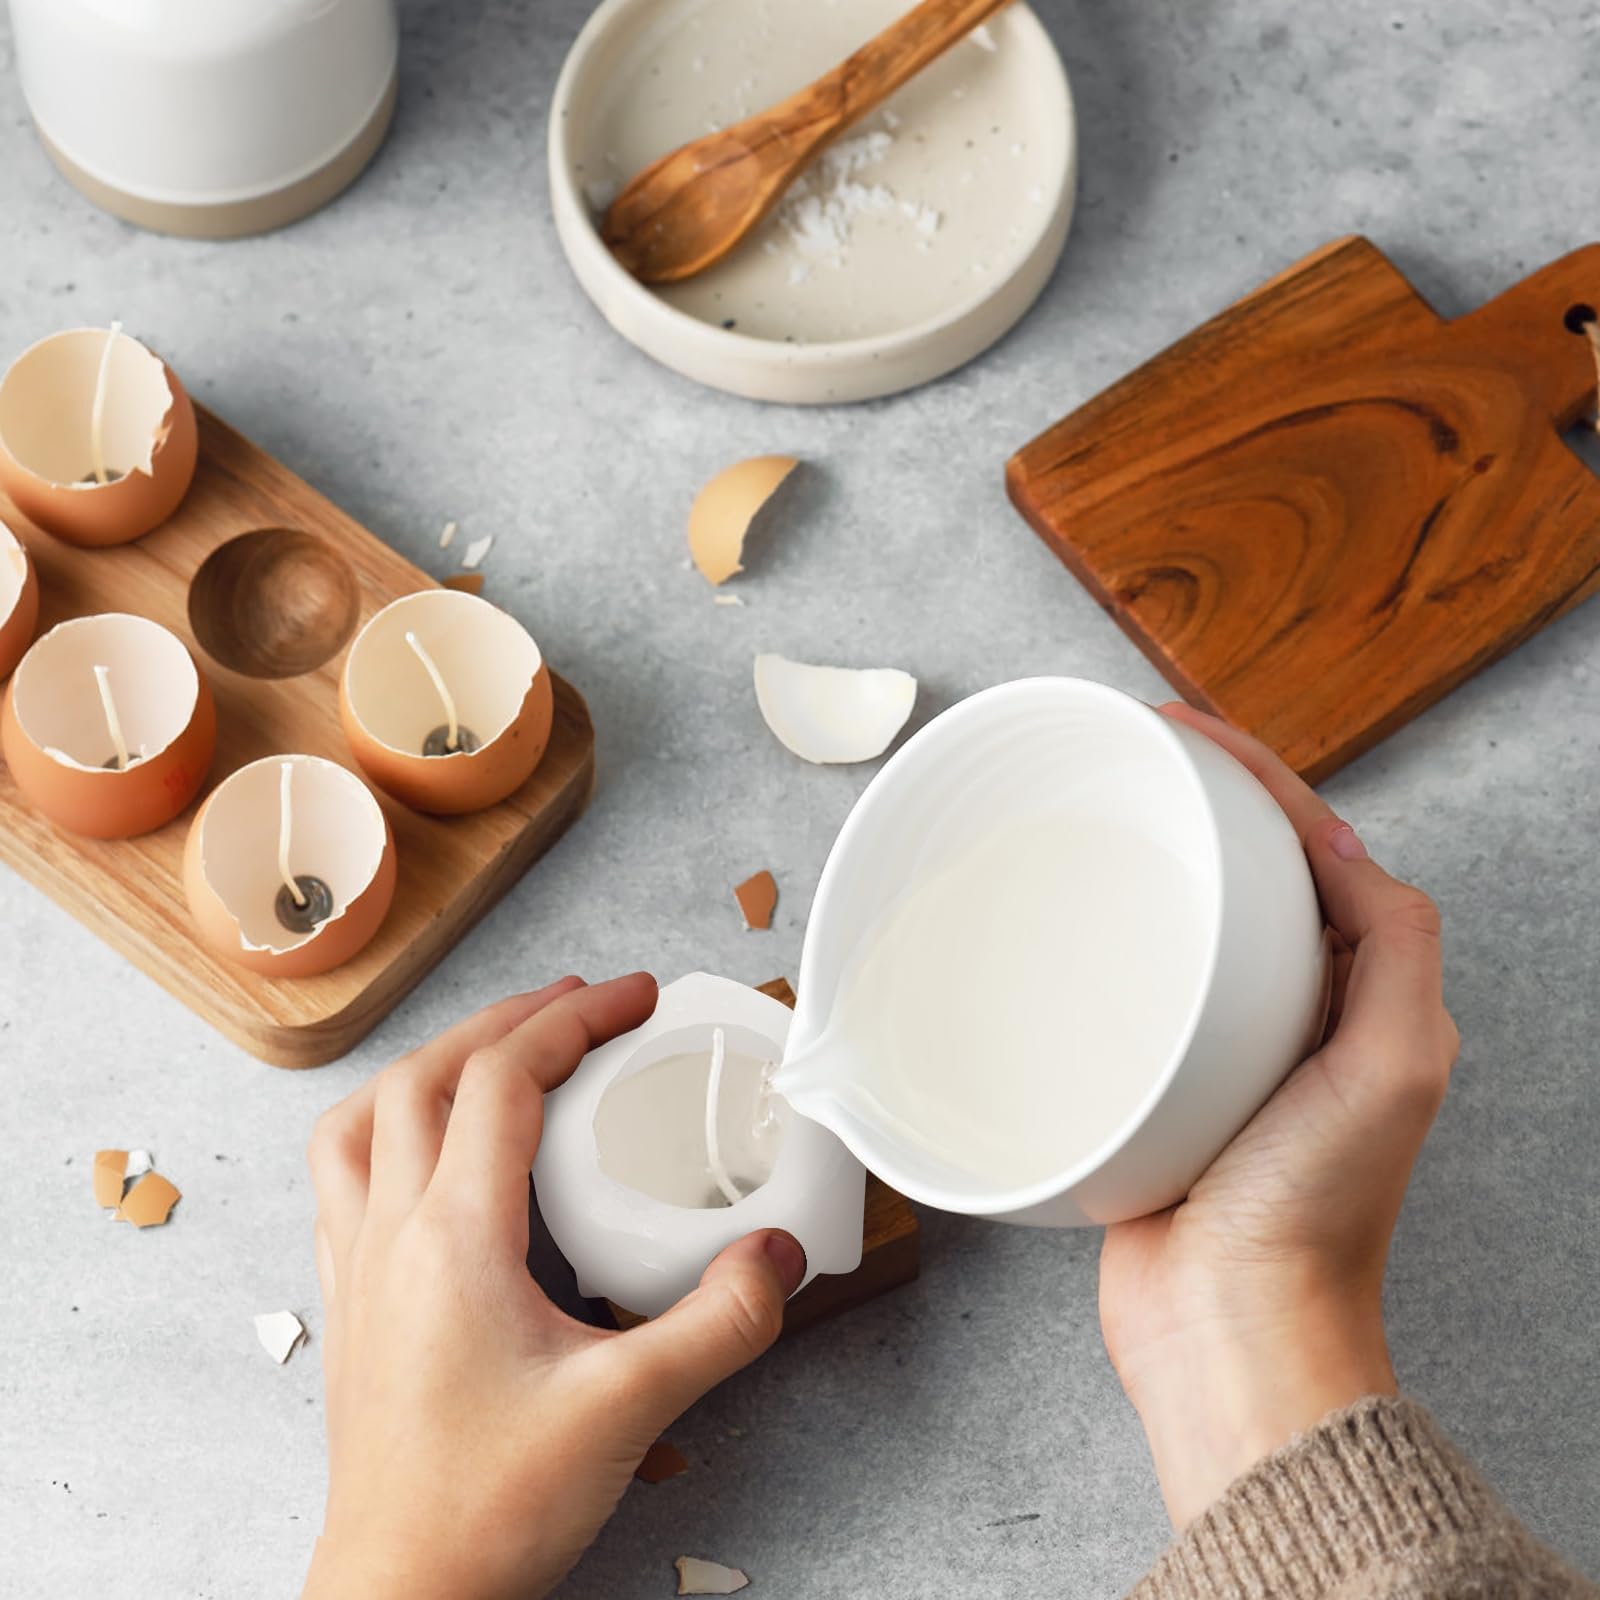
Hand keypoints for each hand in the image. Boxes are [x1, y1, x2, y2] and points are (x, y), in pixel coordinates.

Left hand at [301, 973, 806, 1599]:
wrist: (402, 1594)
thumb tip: (777, 1256)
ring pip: (365, 1116)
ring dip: (431, 1061)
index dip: (572, 1020)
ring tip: (493, 1049)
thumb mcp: (628, 1410)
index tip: (631, 999)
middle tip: (580, 1005)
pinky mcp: (352, 1304)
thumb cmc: (488, 1508)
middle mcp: (390, 1234)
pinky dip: (385, 1126)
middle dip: (509, 1020)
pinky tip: (427, 1148)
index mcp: (453, 1238)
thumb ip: (718, 1324)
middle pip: (427, 1075)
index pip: (501, 1082)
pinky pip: (341, 1176)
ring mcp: (358, 1267)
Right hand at [1099, 706, 1458, 1528]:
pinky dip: (1100, 947)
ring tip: (1091, 813)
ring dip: (1143, 865)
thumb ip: (1395, 948)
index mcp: (1359, 998)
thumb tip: (1346, 848)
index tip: (1185, 730)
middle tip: (1129, 755)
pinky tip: (1057, 928)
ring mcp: (1220, 1049)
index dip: (1256, 777)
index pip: (1314, 851)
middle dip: (1194, 804)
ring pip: (1182, 928)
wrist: (1229, 1328)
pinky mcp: (1154, 1084)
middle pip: (1245, 875)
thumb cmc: (1310, 1218)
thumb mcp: (1395, 1067)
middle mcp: (1295, 1015)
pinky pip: (1129, 993)